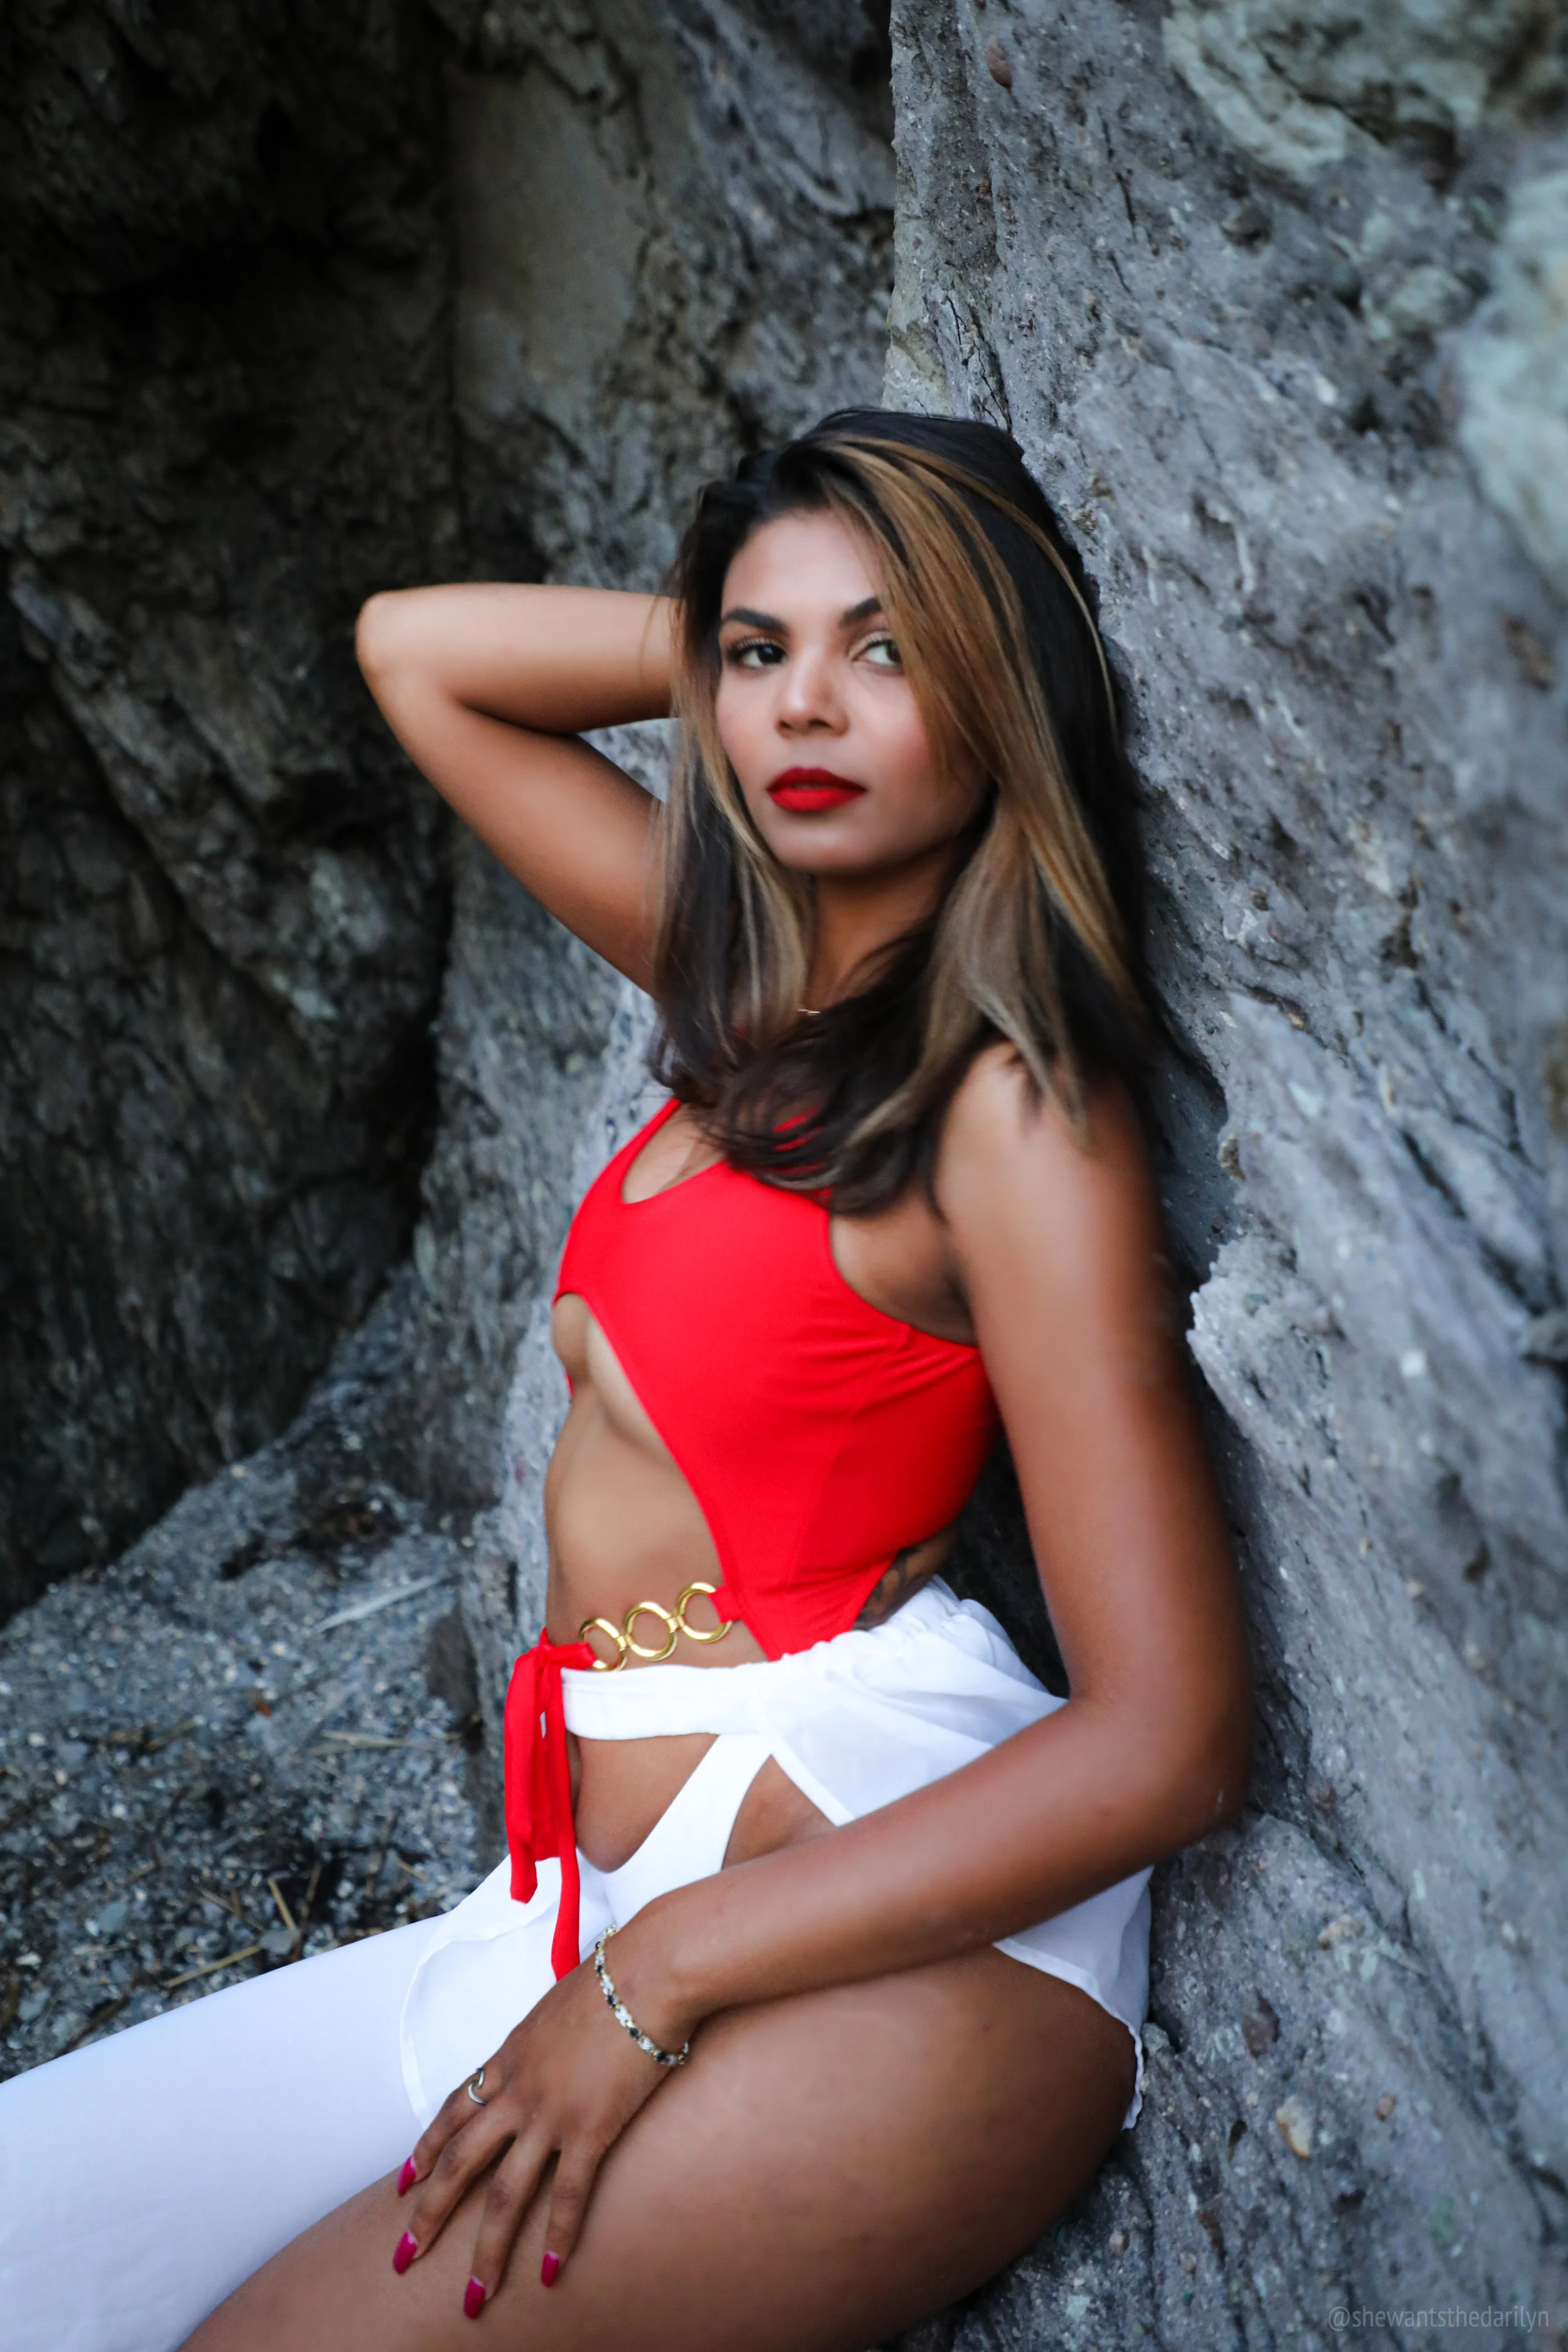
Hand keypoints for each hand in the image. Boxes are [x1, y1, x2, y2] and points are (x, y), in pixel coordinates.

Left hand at [392, 1930, 686, 2311]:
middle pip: (460, 2163)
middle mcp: (517, 2092)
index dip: (425, 2149)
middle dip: (428, 2215)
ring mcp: (550, 2114)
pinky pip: (568, 2195)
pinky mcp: (591, 2129)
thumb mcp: (556, 2006)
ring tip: (475, 2298)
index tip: (405, 2181)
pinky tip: (548, 2272)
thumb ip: (543, 2036)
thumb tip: (548, 2044)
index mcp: (507, 2058)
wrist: (644, 1973)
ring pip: (503, 2195)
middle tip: (403, 2258)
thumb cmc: (610, 1977)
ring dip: (486, 2251)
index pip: (453, 2111)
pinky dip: (557, 2237)